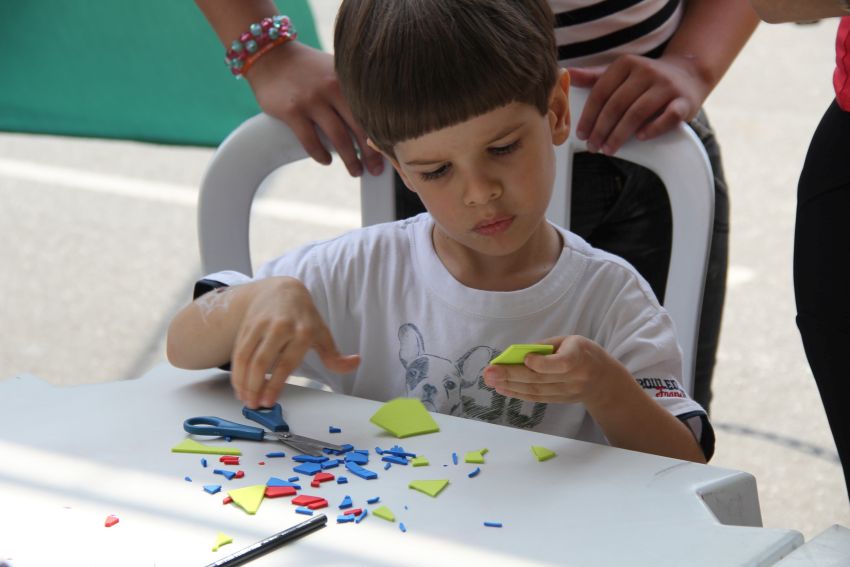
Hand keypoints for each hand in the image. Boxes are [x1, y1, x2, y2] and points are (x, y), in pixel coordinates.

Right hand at [231, 277, 359, 407]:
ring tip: (245, 398)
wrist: (283, 290)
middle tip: (254, 405)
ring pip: (246, 357)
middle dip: (255, 387)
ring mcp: (261, 325)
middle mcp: (281, 327)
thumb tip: (355, 363)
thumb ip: (334, 355)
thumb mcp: (322, 333)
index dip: (275, 384)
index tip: (268, 402)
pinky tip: (239, 385)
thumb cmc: (304, 317)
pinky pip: (238, 351)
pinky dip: (236, 371)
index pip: (286, 363)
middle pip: (262, 362)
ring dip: (242, 382)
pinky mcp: (247, 325)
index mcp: (303, 332)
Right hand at [245, 41, 383, 176]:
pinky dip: (321, 155)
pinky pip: (311, 141)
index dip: (382, 135)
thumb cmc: (308, 68)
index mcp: (346, 79)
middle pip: (359, 128)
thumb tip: (377, 120)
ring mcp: (311, 100)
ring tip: (355, 170)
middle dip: (370, 153)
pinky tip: (327, 161)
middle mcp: (332, 88)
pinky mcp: (291, 111)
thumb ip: (352, 89)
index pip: (371, 112)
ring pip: (338, 138)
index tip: (389, 153)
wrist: (270, 55)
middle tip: (375, 170)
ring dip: (350, 160)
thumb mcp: (334, 70)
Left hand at [482, 336, 617, 406]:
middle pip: (540, 379)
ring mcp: (567, 393)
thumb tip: (518, 354)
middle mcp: (574, 378)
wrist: (604, 380)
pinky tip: (501, 388)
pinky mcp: (560, 401)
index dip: (542, 363)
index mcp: (579, 357)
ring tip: (490, 380)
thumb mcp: (570, 341)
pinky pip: (536, 398)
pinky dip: (517, 393)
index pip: (561, 364)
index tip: (525, 359)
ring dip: (510, 386)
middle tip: (489, 372)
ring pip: (535, 391)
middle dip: (512, 375)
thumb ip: (546, 347)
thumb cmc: (582, 353)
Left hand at [569, 53, 710, 154]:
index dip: (588, 116)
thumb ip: (594, 77)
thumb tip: (567, 74)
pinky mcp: (684, 101)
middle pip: (617, 105)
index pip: (601, 92)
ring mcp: (667, 85)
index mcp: (626, 64)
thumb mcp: (620, 73)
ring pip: (637, 112)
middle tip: (592, 147)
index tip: (581, 135)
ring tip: (608, 149)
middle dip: (601, 129)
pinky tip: (640, 138)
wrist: (688, 74)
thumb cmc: (646, 79)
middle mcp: (647, 71)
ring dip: (620, 134)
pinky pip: (668, 116)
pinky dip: (653, 128)